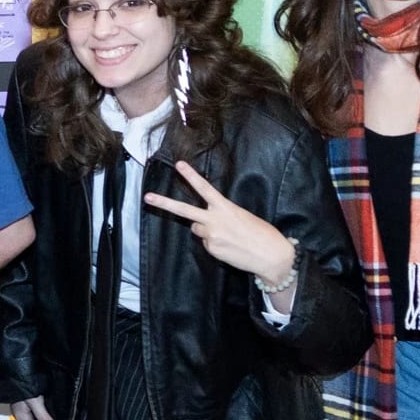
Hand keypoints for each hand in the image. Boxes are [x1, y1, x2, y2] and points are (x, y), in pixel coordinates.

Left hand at [145, 160, 297, 289]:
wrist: (272, 255)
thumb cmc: (261, 233)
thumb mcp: (241, 216)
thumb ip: (220, 215)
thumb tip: (202, 223)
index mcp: (225, 208)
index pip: (205, 188)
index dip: (191, 176)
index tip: (179, 165)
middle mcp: (215, 220)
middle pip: (184, 210)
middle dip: (164, 203)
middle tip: (147, 197)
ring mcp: (211, 236)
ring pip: (197, 229)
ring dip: (207, 230)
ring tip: (229, 235)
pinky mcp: (211, 249)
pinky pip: (206, 243)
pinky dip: (214, 243)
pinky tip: (230, 246)